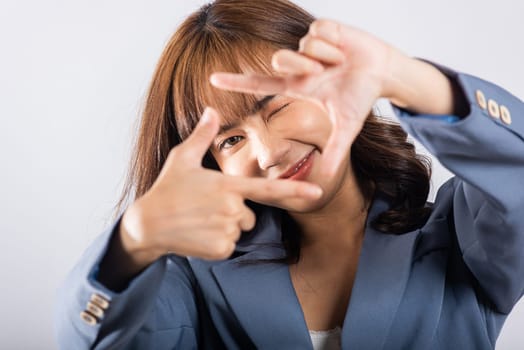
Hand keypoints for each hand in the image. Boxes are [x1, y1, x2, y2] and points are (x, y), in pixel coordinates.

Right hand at [120, 108, 322, 263]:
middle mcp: (232, 208)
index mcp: (228, 185)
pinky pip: (228, 245)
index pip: (269, 189)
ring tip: (200, 220)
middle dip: (234, 212)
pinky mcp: (220, 250)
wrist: (147, 224)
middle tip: (206, 208)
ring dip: (225, 227)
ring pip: (239, 230)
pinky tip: (198, 234)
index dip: (295, 190)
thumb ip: (202, 134)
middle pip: (249, 214)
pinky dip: (217, 242)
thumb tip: (211, 109)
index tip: (317, 192)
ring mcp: (226, 230)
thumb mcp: (182, 158)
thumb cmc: (166, 188)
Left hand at [210, 20, 397, 176]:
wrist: (383, 73)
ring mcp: (309, 46)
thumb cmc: (361, 98)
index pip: (260, 84)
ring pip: (302, 46)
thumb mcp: (347, 127)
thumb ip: (335, 151)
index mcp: (298, 86)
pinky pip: (318, 32)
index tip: (212, 80)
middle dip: (299, 65)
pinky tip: (344, 49)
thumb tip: (327, 178)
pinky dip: (334, 43)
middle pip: (279, 60)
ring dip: (324, 57)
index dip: (237, 82)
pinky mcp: (323, 28)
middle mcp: (299, 65)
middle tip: (320, 72)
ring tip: (340, 63)